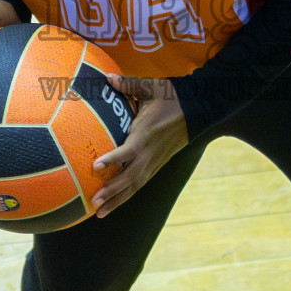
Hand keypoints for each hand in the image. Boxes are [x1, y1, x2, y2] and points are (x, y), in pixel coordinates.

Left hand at [90, 75, 188, 217]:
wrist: (196, 110)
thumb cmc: (170, 97)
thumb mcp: (150, 87)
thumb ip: (128, 84)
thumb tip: (107, 77)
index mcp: (146, 135)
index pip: (128, 151)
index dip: (113, 159)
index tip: (96, 166)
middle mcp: (150, 153)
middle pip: (130, 177)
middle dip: (112, 191)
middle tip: (94, 201)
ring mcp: (154, 162)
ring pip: (134, 185)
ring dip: (117, 200)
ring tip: (98, 212)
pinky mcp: (156, 166)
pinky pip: (139, 184)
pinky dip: (125, 196)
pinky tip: (112, 204)